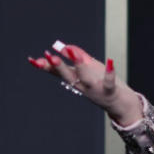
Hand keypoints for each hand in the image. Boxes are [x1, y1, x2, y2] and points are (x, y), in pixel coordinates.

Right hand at [27, 43, 142, 125]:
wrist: (121, 106)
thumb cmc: (103, 86)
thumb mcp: (89, 71)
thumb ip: (78, 59)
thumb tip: (66, 47)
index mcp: (76, 80)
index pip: (57, 73)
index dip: (45, 66)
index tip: (33, 60)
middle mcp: (82, 86)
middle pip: (68, 76)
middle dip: (58, 66)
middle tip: (49, 56)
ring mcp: (95, 89)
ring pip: (85, 78)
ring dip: (80, 67)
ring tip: (76, 55)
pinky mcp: (110, 91)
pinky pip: (109, 82)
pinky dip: (109, 73)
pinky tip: (111, 61)